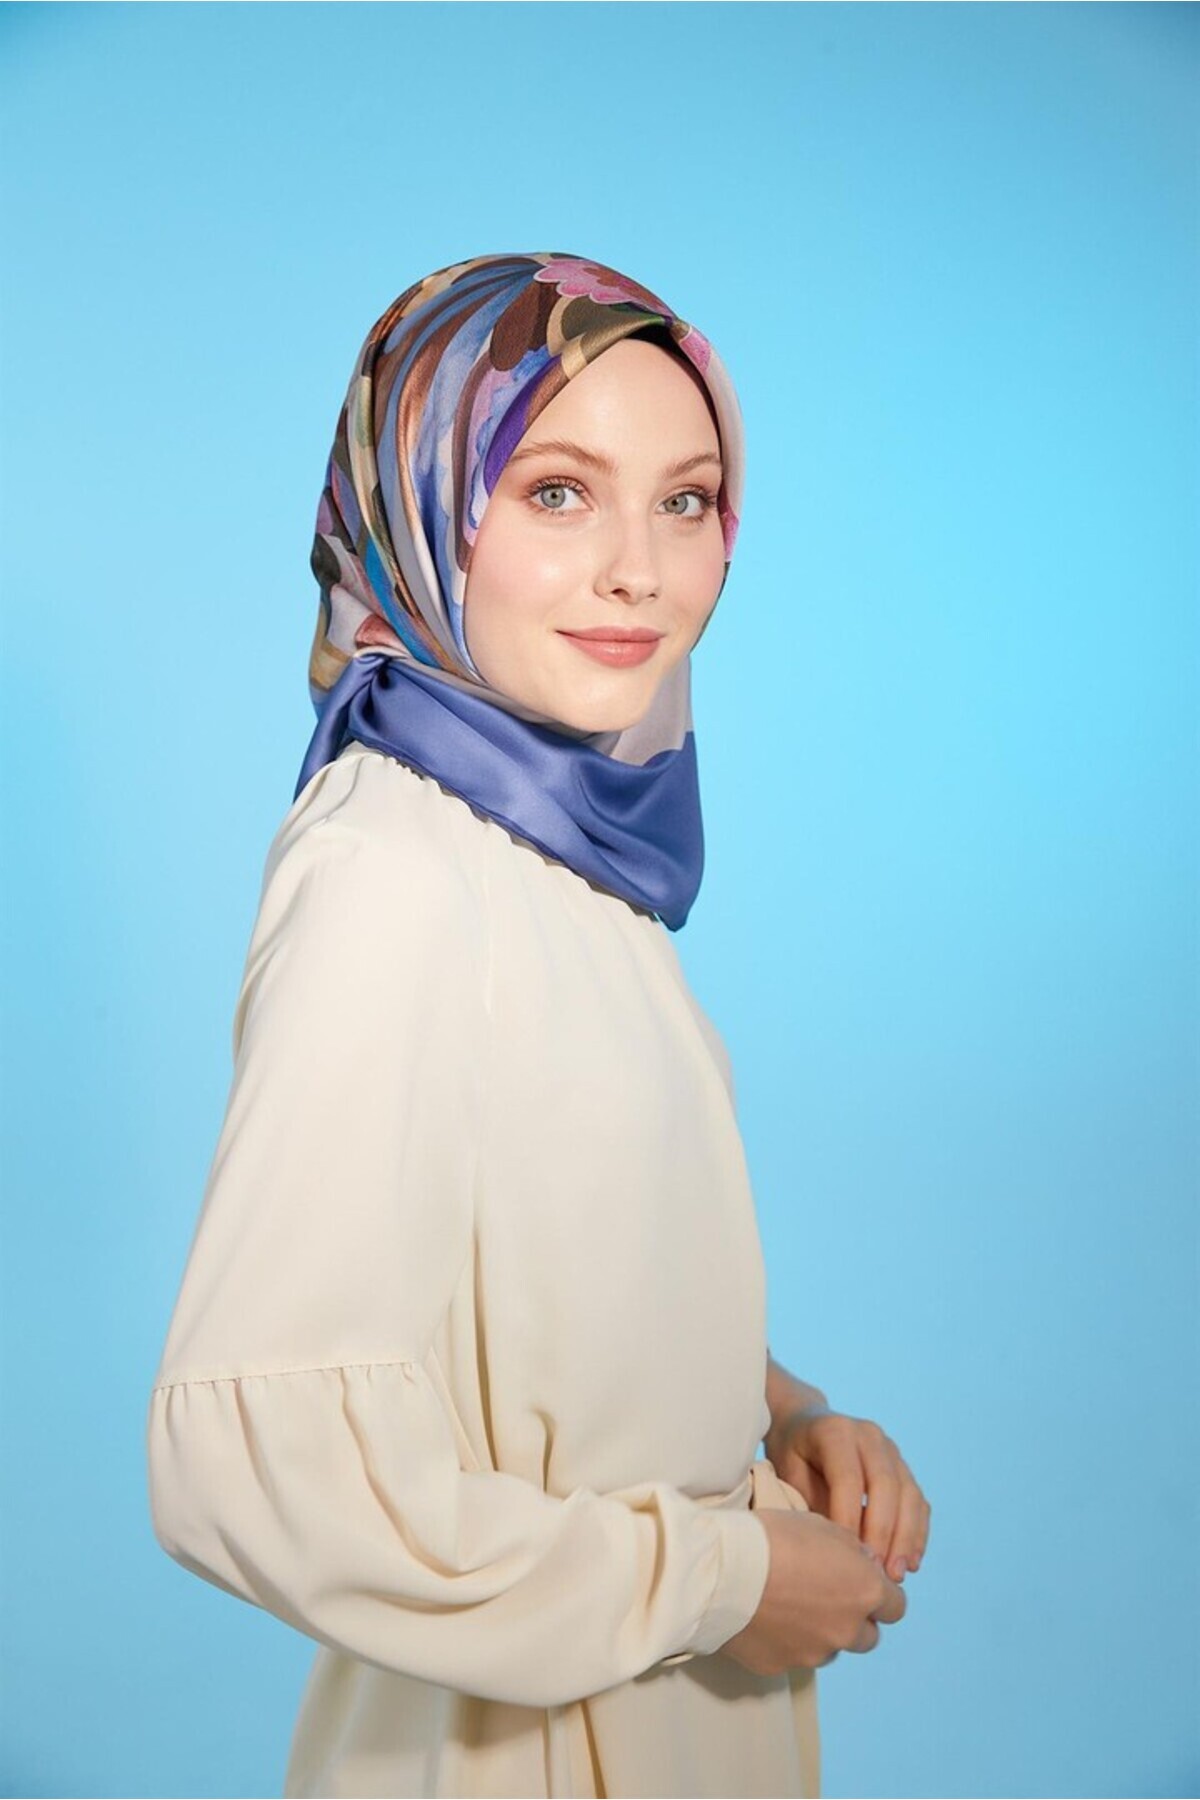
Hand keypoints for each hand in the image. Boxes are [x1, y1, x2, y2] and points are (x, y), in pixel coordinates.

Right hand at [719, 1509, 906, 1675]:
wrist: (721, 1572)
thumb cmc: (774, 1538)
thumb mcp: (822, 1525)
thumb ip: (853, 1551)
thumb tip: (865, 1564)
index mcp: (865, 1592)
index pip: (896, 1606)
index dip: (881, 1592)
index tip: (861, 1579)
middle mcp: (847, 1630)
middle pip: (869, 1635)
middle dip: (856, 1618)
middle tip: (828, 1594)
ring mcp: (814, 1654)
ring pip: (832, 1648)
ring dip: (824, 1632)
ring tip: (792, 1605)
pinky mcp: (781, 1668)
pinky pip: (795, 1656)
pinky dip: (789, 1641)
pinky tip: (766, 1617)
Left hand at [764, 1404, 930, 1584]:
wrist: (804, 1425)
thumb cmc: (792, 1456)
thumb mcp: (788, 1474)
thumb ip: (809, 1504)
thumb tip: (831, 1552)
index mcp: (836, 1431)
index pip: (848, 1478)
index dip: (848, 1518)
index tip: (845, 1557)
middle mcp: (869, 1435)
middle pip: (886, 1485)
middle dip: (883, 1533)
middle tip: (876, 1572)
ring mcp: (890, 1449)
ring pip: (909, 1494)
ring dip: (906, 1538)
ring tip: (896, 1575)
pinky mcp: (902, 1467)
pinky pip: (918, 1501)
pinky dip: (917, 1533)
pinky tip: (911, 1563)